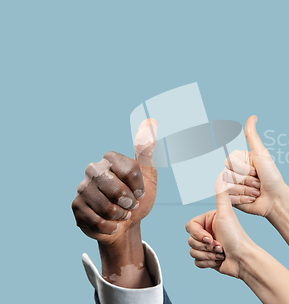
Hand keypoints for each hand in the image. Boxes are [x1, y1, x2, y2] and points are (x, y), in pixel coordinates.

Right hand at [72, 118, 157, 244]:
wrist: (126, 224)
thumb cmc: (138, 198)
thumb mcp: (149, 176)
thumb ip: (147, 153)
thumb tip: (149, 124)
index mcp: (110, 158)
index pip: (130, 169)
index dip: (138, 186)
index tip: (140, 193)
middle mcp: (93, 169)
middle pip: (117, 189)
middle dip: (129, 203)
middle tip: (130, 205)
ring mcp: (82, 187)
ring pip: (106, 207)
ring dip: (120, 216)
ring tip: (120, 214)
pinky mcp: (76, 206)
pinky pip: (96, 221)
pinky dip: (110, 227)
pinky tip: (111, 224)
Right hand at [186, 172, 256, 278]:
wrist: (243, 259)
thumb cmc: (236, 236)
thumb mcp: (226, 214)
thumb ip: (222, 194)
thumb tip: (223, 173)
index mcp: (208, 220)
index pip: (189, 226)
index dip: (198, 234)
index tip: (210, 238)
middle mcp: (206, 231)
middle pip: (190, 240)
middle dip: (205, 246)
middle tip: (219, 246)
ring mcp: (206, 245)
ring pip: (192, 251)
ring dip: (207, 255)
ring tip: (221, 253)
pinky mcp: (207, 258)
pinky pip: (196, 262)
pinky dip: (207, 263)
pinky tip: (218, 261)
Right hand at [224, 115, 288, 218]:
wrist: (276, 199)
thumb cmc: (272, 176)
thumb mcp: (261, 153)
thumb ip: (252, 136)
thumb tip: (253, 116)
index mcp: (239, 159)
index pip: (229, 161)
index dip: (243, 168)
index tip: (256, 170)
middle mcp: (234, 171)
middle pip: (227, 174)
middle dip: (246, 180)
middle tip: (257, 182)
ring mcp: (232, 185)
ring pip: (227, 187)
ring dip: (245, 190)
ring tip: (255, 191)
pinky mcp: (231, 199)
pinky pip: (228, 198)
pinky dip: (242, 199)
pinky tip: (251, 199)